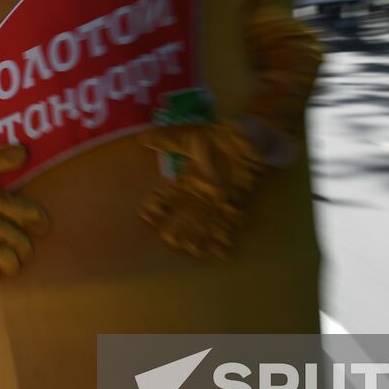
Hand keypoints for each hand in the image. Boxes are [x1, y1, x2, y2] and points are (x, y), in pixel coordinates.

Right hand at [0, 144, 49, 276]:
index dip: (40, 221)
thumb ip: (0, 158)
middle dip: (29, 245)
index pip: (26, 213)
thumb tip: (24, 153)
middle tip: (32, 242)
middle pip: (18, 241)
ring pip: (3, 258)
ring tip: (17, 257)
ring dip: (14, 261)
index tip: (43, 224)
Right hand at [139, 123, 264, 260]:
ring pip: (205, 221)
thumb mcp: (189, 137)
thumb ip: (167, 139)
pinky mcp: (235, 202)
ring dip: (199, 236)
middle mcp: (200, 194)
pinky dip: (226, 235)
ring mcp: (217, 200)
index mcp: (188, 179)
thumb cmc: (217, 139)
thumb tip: (142, 138)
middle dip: (178, 227)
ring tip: (191, 251)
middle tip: (168, 240)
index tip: (145, 214)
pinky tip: (223, 251)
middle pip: (187, 213)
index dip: (158, 204)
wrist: (246, 138)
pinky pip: (229, 221)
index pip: (169, 195)